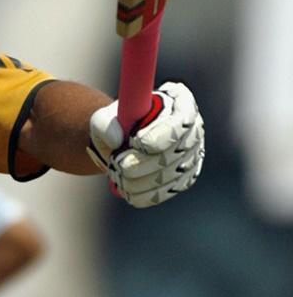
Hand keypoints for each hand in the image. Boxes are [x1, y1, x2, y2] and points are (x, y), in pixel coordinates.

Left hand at [87, 81, 203, 207]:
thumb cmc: (114, 124)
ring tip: (117, 173)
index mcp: (179, 102)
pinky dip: (143, 194)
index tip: (137, 142)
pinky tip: (127, 189)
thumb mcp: (103, 118)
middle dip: (141, 162)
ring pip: (170, 175)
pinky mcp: (185, 178)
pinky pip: (167, 191)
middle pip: (175, 153)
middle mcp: (193, 129)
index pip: (181, 121)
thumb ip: (105, 124)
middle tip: (116, 162)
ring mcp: (193, 155)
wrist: (119, 145)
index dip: (161, 135)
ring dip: (138, 180)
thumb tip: (117, 140)